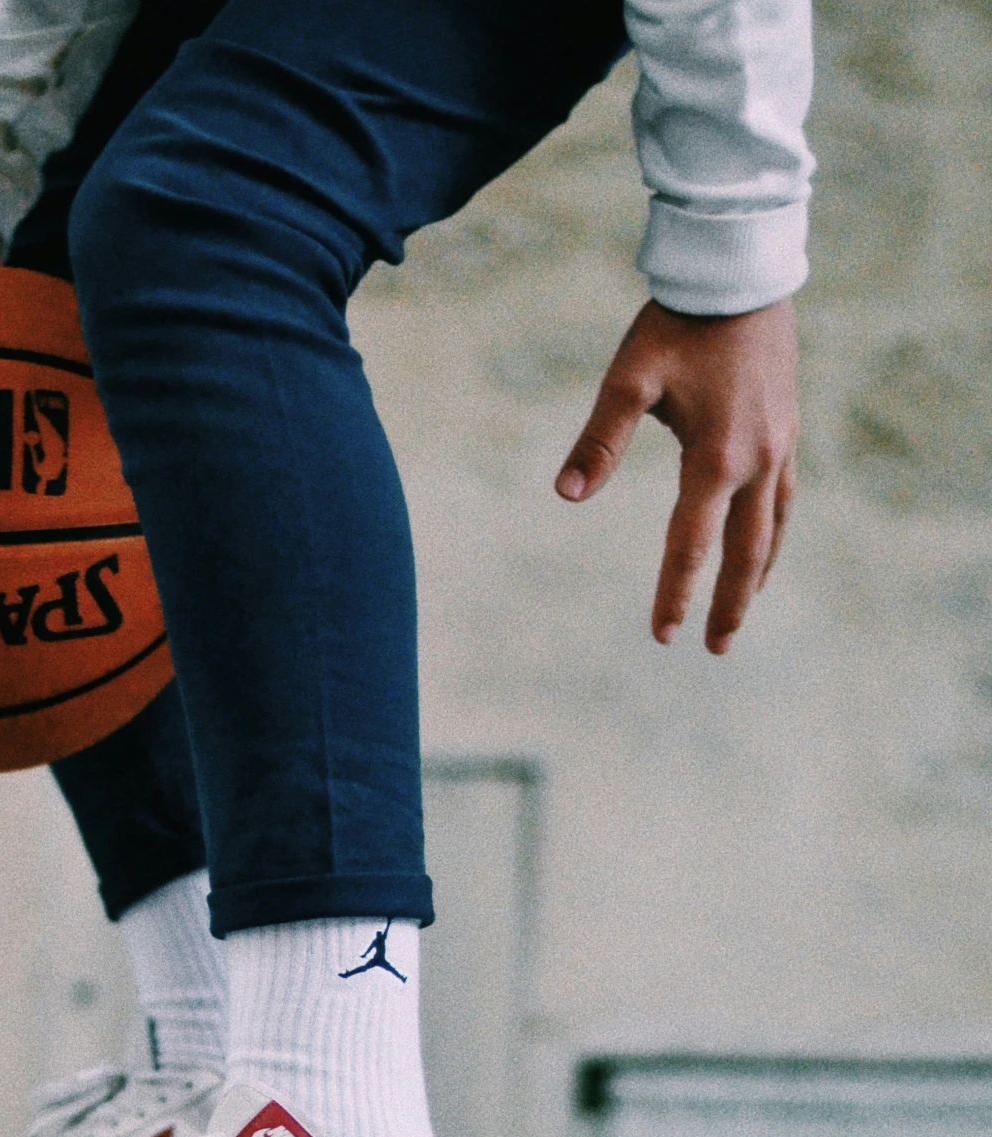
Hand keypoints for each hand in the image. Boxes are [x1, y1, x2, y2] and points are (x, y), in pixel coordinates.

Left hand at [555, 297, 797, 654]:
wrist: (740, 271)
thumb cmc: (677, 324)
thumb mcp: (629, 379)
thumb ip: (598, 441)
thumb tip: (565, 495)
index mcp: (716, 458)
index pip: (690, 545)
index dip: (675, 594)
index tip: (662, 635)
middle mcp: (757, 461)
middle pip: (745, 553)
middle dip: (728, 605)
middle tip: (715, 648)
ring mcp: (780, 445)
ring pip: (773, 528)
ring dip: (757, 574)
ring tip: (743, 609)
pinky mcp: (788, 429)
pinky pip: (785, 496)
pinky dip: (774, 531)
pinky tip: (764, 543)